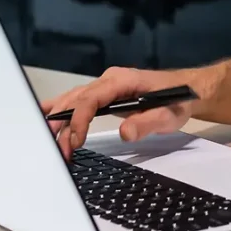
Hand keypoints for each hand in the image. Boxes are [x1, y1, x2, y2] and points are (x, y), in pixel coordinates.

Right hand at [40, 66, 199, 160]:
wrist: (187, 90)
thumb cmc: (179, 100)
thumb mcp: (170, 115)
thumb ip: (148, 122)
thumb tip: (125, 132)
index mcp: (122, 80)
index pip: (92, 98)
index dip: (80, 119)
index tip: (75, 142)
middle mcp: (109, 79)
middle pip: (77, 99)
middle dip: (63, 125)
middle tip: (57, 151)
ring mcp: (105, 86)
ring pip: (73, 100)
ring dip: (59, 121)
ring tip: (48, 143)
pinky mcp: (104, 95)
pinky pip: (78, 100)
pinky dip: (60, 109)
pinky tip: (42, 116)